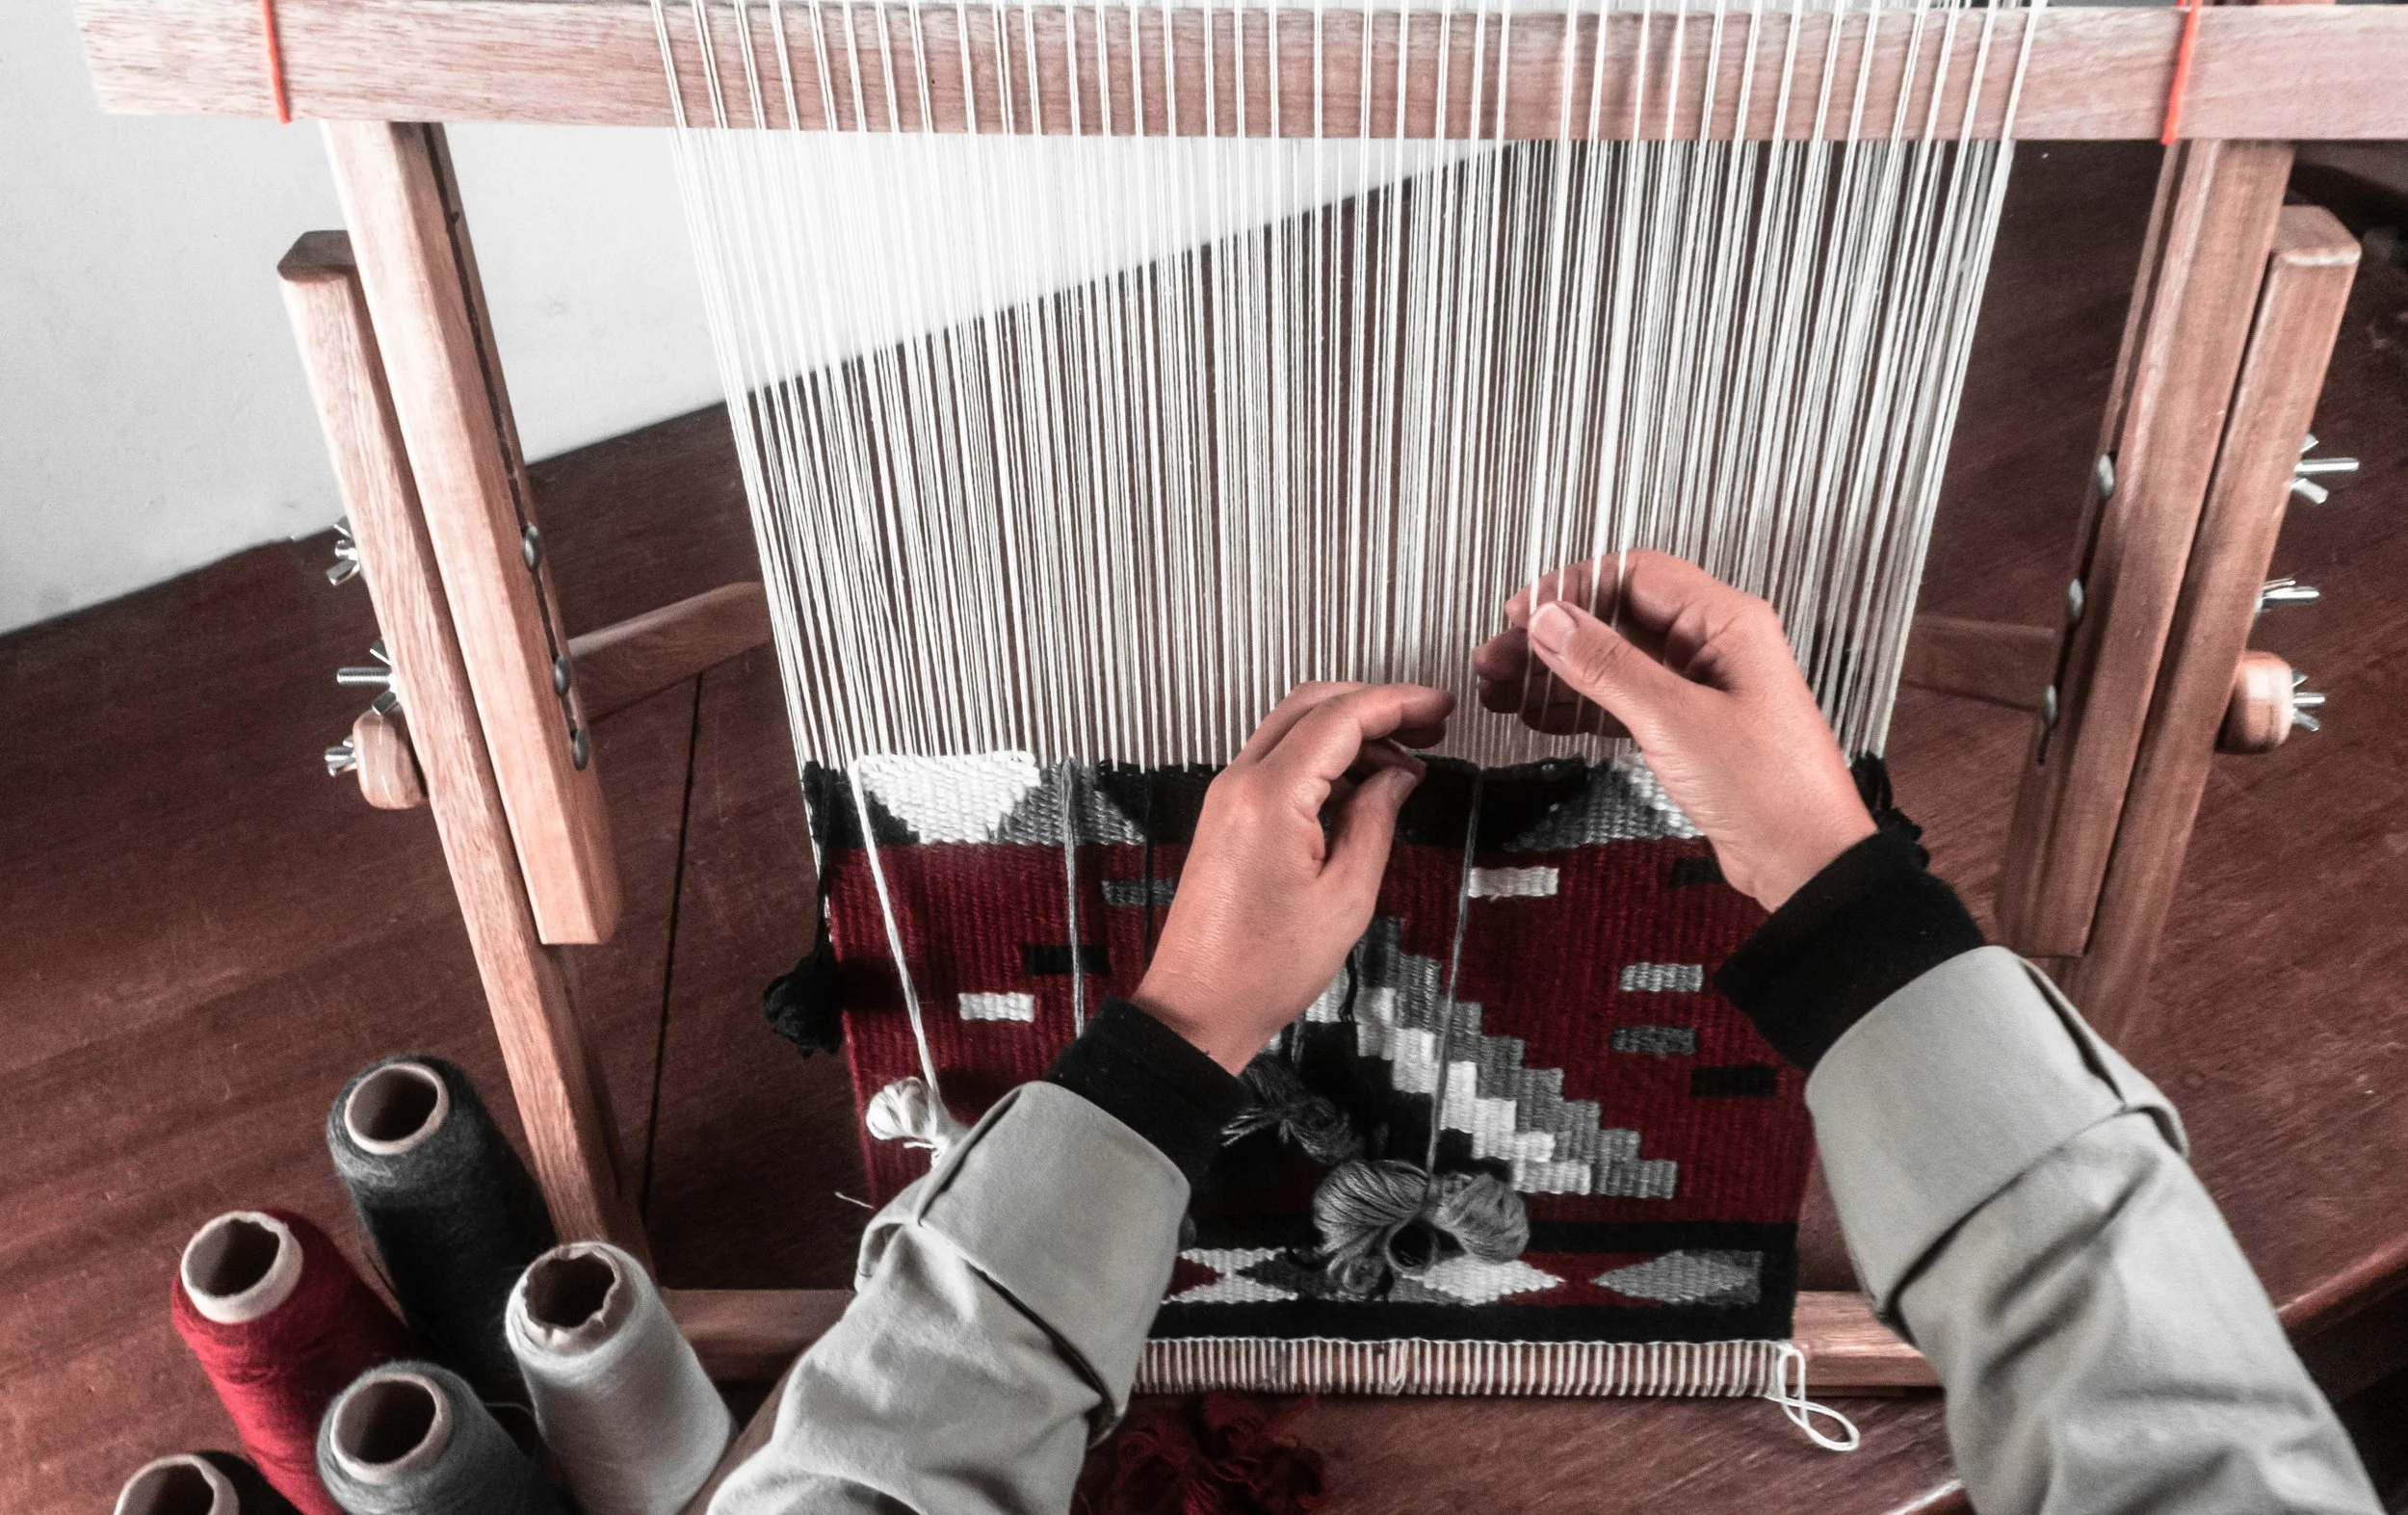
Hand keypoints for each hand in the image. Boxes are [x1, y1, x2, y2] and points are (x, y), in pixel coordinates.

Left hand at [1135, 682, 1454, 1073]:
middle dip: (1375, 705)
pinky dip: (1325, 759)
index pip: (1341, 717)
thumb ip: (1376, 821)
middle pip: (1312, 705)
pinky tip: (1364, 787)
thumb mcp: (1347, 897)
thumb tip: (1399, 777)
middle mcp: (1239, 784)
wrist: (1200, 1007)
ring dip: (1352, 732)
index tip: (1439, 705)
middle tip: (1429, 724)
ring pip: (1295, 728)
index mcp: (1269, 797)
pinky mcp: (1227, 816)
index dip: (1398, 703)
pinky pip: (1280, 762)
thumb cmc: (1262, 969)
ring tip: (1407, 763)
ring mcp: (1228, 797)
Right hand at [1470, 551, 1873, 911]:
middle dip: (1553, 638)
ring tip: (1505, 691)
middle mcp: (1714, 646)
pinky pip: (1624, 701)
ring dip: (1559, 675)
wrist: (1806, 863)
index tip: (1523, 615)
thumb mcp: (1675, 719)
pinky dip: (1582, 707)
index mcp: (1726, 623)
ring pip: (1614, 663)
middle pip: (1616, 619)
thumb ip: (1607, 666)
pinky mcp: (1690, 728)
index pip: (1633, 575)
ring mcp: (1701, 688)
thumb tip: (1551, 622)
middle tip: (1499, 660)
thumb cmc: (1772, 791)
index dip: (1571, 589)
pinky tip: (1544, 717)